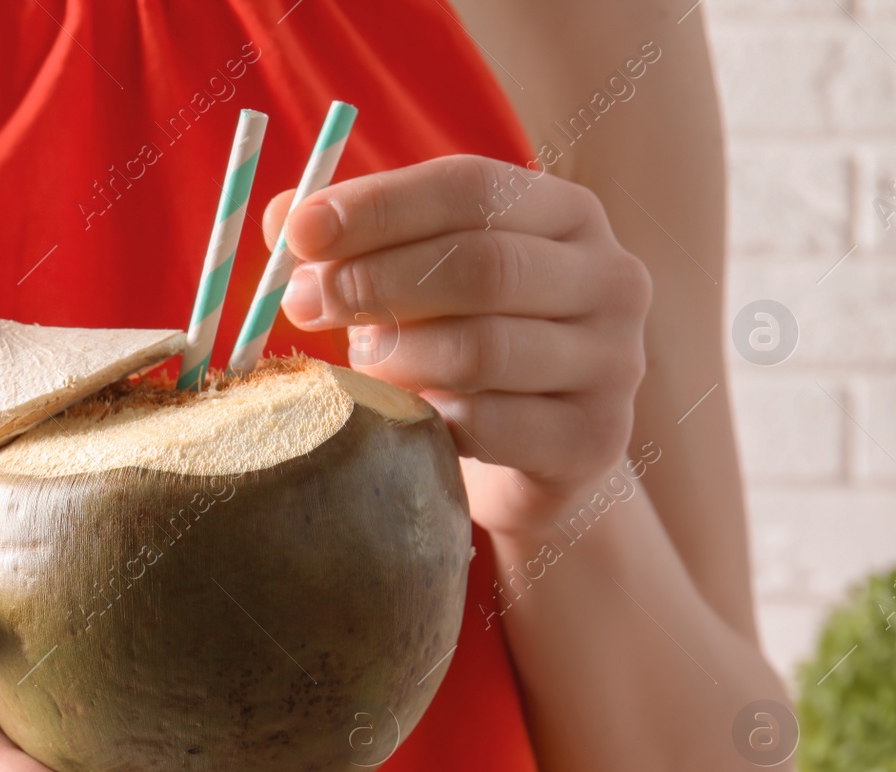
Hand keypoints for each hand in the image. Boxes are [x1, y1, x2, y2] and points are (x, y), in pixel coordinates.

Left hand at [267, 155, 651, 540]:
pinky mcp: (595, 439)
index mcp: (566, 214)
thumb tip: (280, 218)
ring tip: (362, 369)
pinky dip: (431, 421)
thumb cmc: (464, 349)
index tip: (299, 232)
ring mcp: (615, 362)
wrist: (536, 459)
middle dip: (375, 284)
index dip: (378, 207)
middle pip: (481, 266)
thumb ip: (355, 244)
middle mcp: (611, 277)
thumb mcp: (415, 285)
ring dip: (396, 361)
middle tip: (302, 305)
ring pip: (481, 350)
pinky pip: (490, 425)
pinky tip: (408, 420)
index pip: (470, 188)